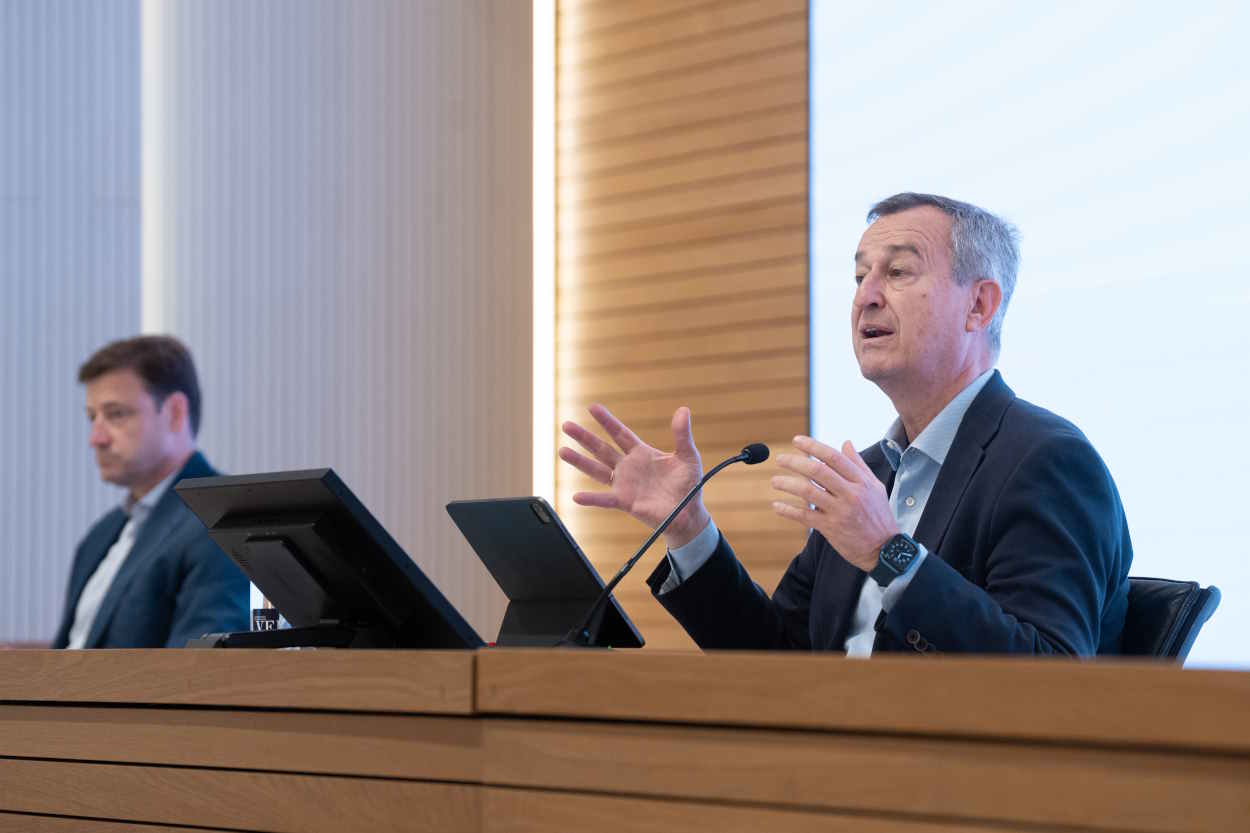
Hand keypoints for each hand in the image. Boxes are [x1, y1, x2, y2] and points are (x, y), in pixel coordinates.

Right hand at [559, 404, 709, 547]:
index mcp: (641, 453)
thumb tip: (683, 410)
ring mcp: (625, 485)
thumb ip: (682, 435)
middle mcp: (628, 467)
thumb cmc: (688, 484)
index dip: (606, 421)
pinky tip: (577, 496)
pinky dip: (591, 498)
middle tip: (566, 425)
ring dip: (580, 462)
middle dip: (584, 437)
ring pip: (597, 470)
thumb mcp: (688, 456)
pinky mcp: (626, 502)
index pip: (620, 433)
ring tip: (562, 451)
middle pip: (602, 449)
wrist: (689, 513)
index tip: (592, 407)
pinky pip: (605, 500)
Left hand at [771, 435, 897, 570]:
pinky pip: (804, 516)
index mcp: (861, 482)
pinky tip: (777, 506)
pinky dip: (788, 510)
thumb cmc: (879, 515)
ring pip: (808, 491)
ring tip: (774, 481)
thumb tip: (846, 442)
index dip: (813, 446)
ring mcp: (839, 511)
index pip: (834, 457)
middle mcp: (850, 494)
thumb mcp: (875, 486)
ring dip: (787, 484)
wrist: (884, 549)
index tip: (796, 441)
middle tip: (780, 459)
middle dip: (795, 462)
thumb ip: (858, 464)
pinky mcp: (830, 528)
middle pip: (817, 471)